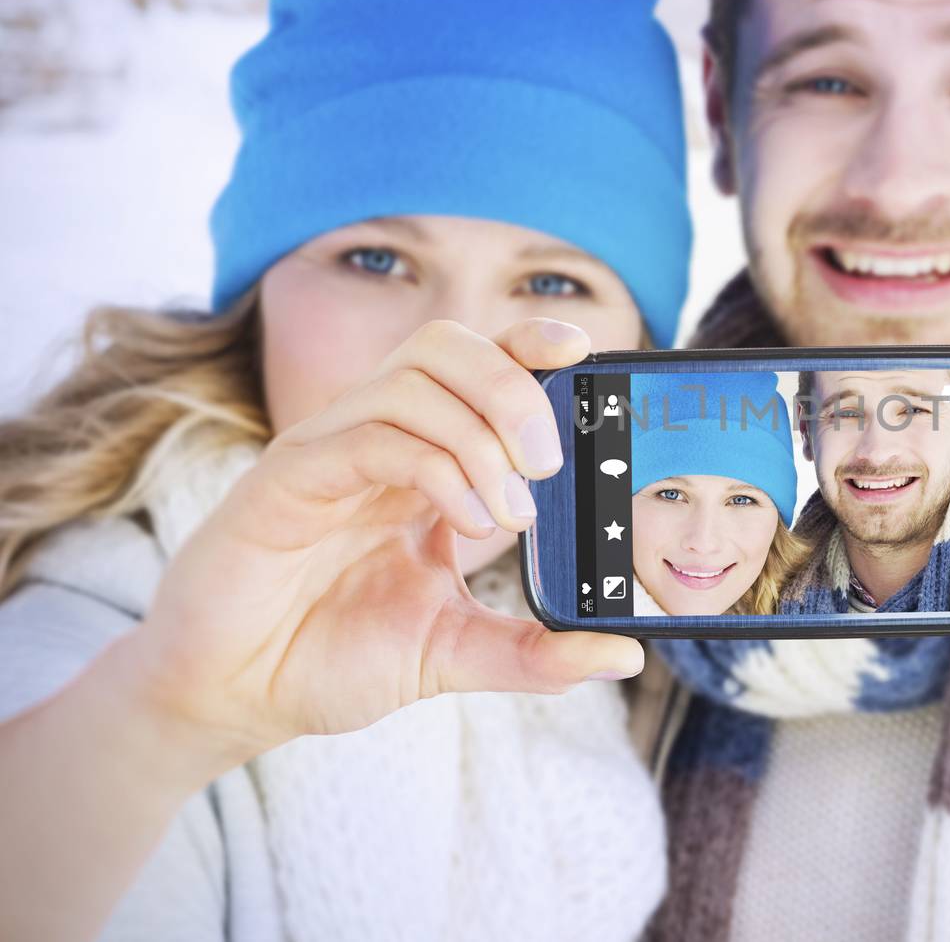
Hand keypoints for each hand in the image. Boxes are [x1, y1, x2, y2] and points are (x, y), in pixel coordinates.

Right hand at [120, 317, 638, 769]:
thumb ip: (536, 652)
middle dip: (515, 388)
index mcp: (420, 460)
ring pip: (413, 379)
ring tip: (509, 511)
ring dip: (481, 433)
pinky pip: (368, 434)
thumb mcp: (455, 654)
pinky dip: (434, 467)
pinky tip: (465, 523)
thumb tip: (623, 655)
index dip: (530, 343)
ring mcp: (329, 452)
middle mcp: (377, 439)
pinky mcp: (286, 480)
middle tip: (549, 466)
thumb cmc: (330, 658)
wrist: (233, 698)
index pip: (478, 364)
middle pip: (448, 346)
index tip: (587, 352)